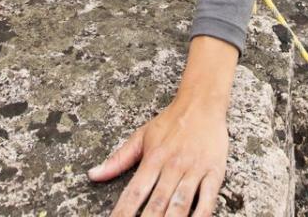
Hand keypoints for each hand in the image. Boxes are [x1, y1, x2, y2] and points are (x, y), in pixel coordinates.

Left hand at [89, 94, 228, 216]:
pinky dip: (201, 214)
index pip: (134, 193)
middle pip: (157, 203)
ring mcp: (194, 170)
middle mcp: (173, 166)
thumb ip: (118, 159)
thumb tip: (93, 175)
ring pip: (181, 204)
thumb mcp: (141, 136)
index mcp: (153, 159)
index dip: (123, 213)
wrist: (203, 101)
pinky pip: (208, 198)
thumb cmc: (172, 121)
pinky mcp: (214, 172)